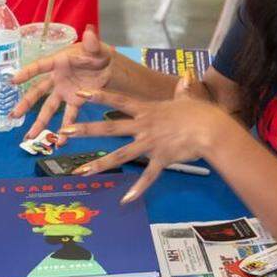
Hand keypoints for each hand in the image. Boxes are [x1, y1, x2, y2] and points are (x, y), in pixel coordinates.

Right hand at [12, 26, 112, 140]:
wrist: (112, 68)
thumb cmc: (100, 54)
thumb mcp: (98, 49)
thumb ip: (93, 44)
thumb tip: (90, 32)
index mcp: (61, 61)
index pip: (40, 66)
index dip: (27, 73)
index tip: (13, 81)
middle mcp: (58, 77)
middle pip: (38, 91)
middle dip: (25, 104)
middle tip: (14, 115)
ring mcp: (64, 91)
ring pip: (48, 108)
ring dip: (40, 122)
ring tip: (30, 137)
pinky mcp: (74, 101)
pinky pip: (68, 116)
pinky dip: (65, 129)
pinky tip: (59, 141)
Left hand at [60, 80, 239, 202]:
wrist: (212, 130)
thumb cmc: (201, 113)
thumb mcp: (189, 99)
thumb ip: (183, 90)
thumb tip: (187, 77)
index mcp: (147, 110)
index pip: (117, 101)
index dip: (98, 97)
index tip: (79, 94)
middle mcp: (144, 126)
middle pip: (109, 128)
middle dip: (86, 131)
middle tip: (64, 132)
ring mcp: (150, 144)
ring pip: (120, 155)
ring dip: (99, 163)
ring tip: (80, 171)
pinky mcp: (161, 159)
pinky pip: (147, 177)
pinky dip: (137, 189)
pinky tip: (125, 199)